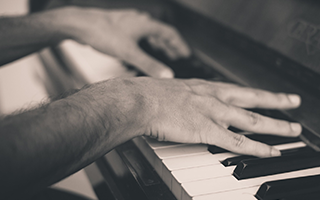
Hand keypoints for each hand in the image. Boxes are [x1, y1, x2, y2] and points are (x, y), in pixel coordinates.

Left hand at [60, 7, 190, 77]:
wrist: (78, 24)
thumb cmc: (101, 32)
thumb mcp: (128, 53)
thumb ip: (149, 65)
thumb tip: (167, 75)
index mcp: (146, 24)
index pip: (170, 34)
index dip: (180, 45)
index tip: (185, 55)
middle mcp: (139, 21)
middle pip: (160, 34)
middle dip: (168, 47)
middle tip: (174, 58)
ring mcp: (128, 23)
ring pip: (148, 34)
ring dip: (155, 45)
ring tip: (159, 56)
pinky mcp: (118, 27)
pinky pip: (137, 36)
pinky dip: (143, 45)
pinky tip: (138, 52)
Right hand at [109, 77, 301, 156]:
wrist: (140, 100)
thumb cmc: (151, 96)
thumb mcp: (176, 90)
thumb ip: (189, 97)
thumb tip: (191, 103)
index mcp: (207, 87)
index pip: (240, 90)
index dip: (258, 93)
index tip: (272, 95)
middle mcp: (216, 97)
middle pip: (254, 99)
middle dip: (277, 101)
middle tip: (294, 102)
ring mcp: (214, 113)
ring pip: (253, 120)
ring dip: (276, 126)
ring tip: (294, 129)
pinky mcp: (208, 130)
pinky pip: (239, 142)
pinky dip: (258, 148)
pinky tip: (272, 151)